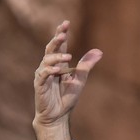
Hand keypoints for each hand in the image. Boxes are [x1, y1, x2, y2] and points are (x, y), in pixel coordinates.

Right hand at [33, 20, 102, 139]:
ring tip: (69, 57)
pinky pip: (43, 74)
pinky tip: (57, 69)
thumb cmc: (67, 99)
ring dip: (57, 57)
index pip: (59, 46)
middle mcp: (49, 66)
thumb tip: (99, 51)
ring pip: (47, 59)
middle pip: (50, 48)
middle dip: (56, 40)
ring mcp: (43, 75)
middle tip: (63, 33)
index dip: (61, 34)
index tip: (66, 23)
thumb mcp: (80, 80)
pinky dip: (50, 70)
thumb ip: (86, 66)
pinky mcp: (39, 85)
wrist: (57, 116)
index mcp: (59, 64)